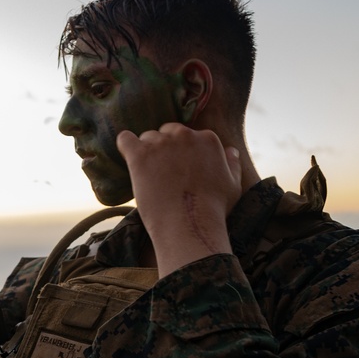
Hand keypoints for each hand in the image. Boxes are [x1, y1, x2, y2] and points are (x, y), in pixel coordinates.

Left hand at [116, 123, 241, 275]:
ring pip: (147, 138)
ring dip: (147, 152)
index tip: (179, 170)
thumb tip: (230, 150)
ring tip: (149, 175)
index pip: (188, 136)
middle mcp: (184, 135)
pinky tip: (127, 156)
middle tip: (163, 173)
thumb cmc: (214, 209)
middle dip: (164, 149)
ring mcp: (161, 144)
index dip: (182, 153)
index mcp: (207, 139)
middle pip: (167, 133)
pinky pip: (125, 139)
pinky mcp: (139, 155)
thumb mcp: (233, 185)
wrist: (190, 224)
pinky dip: (125, 146)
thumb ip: (232, 164)